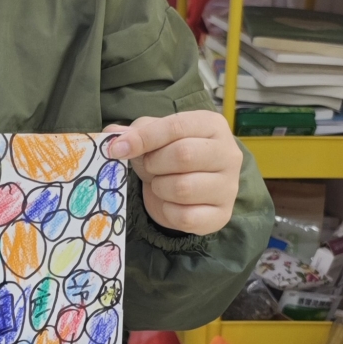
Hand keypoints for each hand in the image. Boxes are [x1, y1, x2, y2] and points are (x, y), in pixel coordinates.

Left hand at [106, 111, 241, 235]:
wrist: (186, 187)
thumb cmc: (169, 154)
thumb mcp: (152, 136)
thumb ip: (132, 133)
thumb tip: (113, 137)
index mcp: (212, 126)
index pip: (176, 127)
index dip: (143, 138)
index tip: (117, 149)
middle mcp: (228, 154)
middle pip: (183, 155)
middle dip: (154, 164)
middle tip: (149, 167)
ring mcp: (229, 187)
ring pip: (183, 188)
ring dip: (160, 188)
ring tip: (161, 184)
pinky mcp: (221, 215)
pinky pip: (186, 217)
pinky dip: (168, 212)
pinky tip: (170, 204)